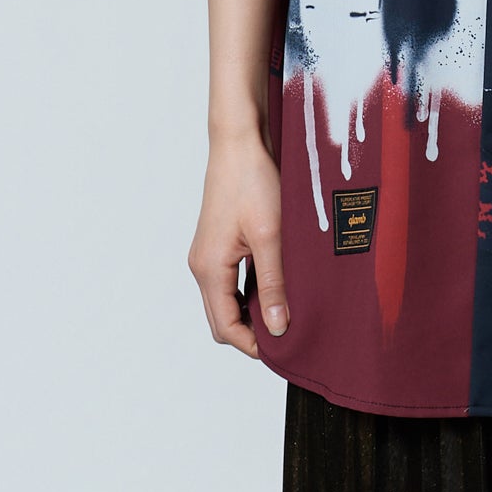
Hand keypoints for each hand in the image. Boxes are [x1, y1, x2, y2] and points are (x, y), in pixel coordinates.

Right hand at [188, 130, 289, 359]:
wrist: (239, 141)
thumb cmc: (252, 181)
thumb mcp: (271, 236)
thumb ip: (274, 283)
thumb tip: (278, 328)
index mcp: (209, 269)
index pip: (225, 327)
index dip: (253, 344)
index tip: (285, 349)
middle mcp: (202, 265)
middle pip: (222, 318)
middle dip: (251, 332)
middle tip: (289, 333)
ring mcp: (207, 254)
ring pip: (226, 300)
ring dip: (252, 309)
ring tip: (287, 308)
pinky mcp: (218, 242)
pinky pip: (230, 280)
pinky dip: (249, 289)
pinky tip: (277, 282)